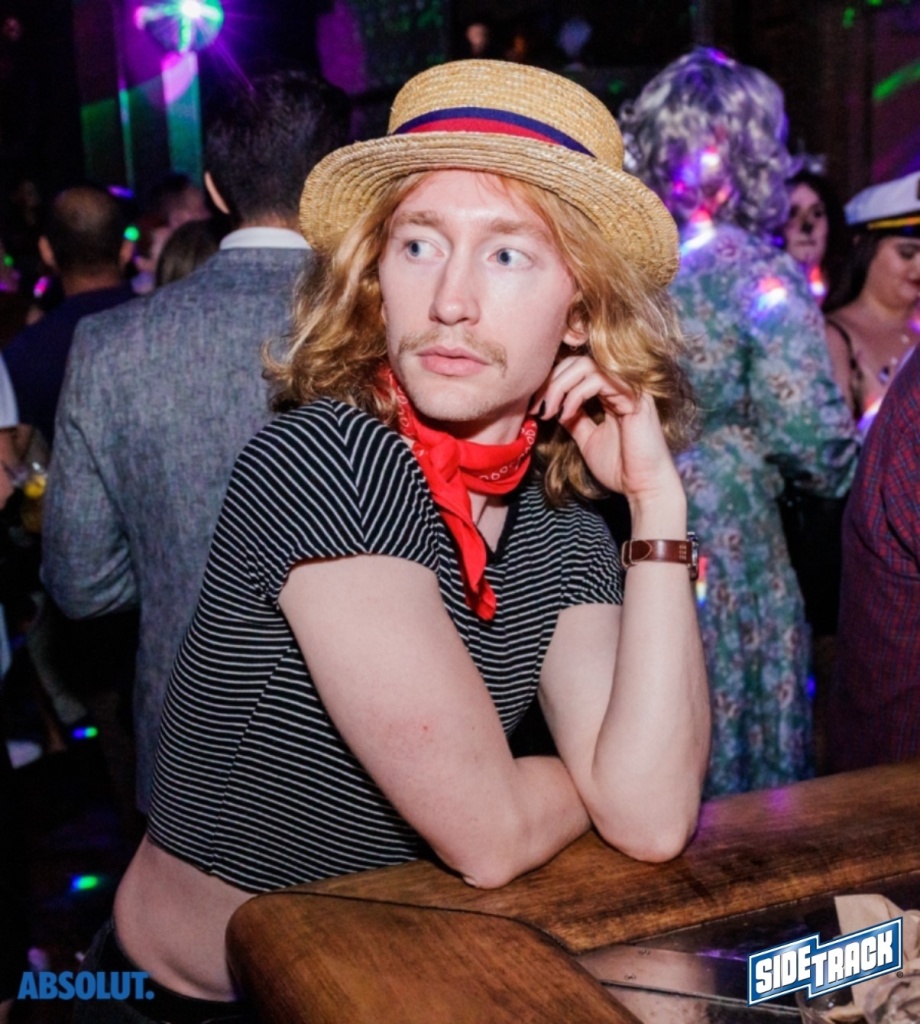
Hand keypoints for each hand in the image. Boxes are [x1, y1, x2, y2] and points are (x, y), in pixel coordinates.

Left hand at [532, 354, 680, 504]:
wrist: (642, 486)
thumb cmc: (620, 467)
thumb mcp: (587, 439)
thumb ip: (574, 419)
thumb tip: (554, 405)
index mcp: (610, 394)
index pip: (576, 370)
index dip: (551, 383)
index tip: (535, 406)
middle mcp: (620, 385)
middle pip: (578, 361)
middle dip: (551, 381)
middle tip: (538, 407)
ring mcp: (628, 388)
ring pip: (586, 365)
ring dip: (560, 386)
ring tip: (549, 411)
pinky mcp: (634, 396)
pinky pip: (598, 380)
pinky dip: (576, 394)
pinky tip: (566, 414)